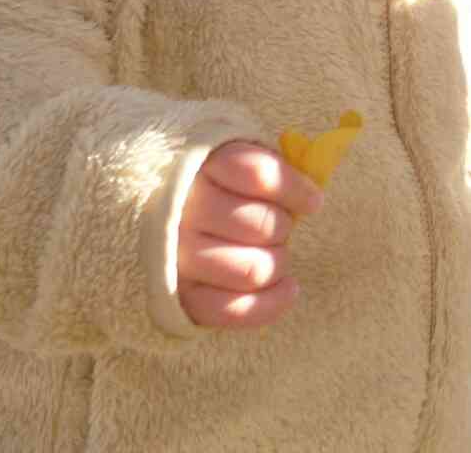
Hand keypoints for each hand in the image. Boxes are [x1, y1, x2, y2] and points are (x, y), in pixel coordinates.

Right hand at [176, 140, 324, 329]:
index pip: (258, 174)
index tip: (313, 201)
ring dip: (278, 264)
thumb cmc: (212, 186)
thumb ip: (269, 169)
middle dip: (283, 228)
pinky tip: (288, 288)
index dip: (294, 189)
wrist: (157, 220)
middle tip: (278, 227)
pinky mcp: (179, 297)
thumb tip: (312, 196)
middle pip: (262, 225)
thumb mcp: (234, 159)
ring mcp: (176, 258)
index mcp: (198, 168)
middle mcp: (182, 211)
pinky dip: (271, 304)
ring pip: (253, 270)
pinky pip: (234, 310)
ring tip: (275, 255)